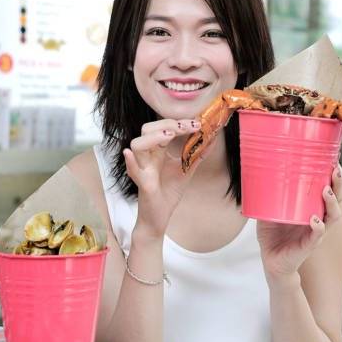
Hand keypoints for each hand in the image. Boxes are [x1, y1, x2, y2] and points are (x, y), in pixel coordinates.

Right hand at [124, 119, 210, 238]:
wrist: (159, 218)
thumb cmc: (168, 192)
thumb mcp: (186, 170)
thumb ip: (197, 154)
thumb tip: (212, 138)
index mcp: (157, 151)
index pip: (163, 128)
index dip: (178, 123)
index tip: (196, 123)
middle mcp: (148, 156)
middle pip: (147, 130)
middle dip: (167, 125)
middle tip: (186, 127)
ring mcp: (143, 168)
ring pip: (137, 145)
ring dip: (153, 138)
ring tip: (170, 135)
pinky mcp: (142, 183)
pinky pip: (133, 170)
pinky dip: (130, 161)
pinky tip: (129, 154)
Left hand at [257, 165, 341, 281]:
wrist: (271, 260)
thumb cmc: (272, 234)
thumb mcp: (267, 211)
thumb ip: (264, 196)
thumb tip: (253, 174)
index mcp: (311, 208)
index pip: (328, 190)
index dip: (333, 177)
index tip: (333, 160)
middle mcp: (317, 218)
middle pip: (336, 200)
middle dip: (338, 186)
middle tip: (335, 171)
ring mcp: (315, 232)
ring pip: (332, 217)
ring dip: (331, 204)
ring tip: (326, 192)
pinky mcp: (307, 245)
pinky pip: (316, 236)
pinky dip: (317, 228)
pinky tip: (315, 219)